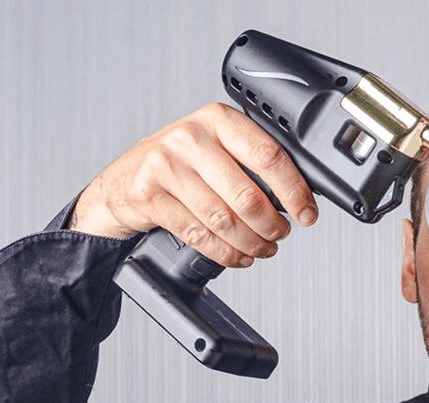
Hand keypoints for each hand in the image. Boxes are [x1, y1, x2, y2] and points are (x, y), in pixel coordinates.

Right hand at [69, 103, 318, 267]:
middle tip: (281, 234)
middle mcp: (190, 138)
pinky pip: (199, 235)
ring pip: (224, 220)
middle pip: (247, 195)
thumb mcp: (213, 148)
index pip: (267, 155)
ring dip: (251, 243)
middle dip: (272, 225)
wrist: (121, 182)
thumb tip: (296, 194)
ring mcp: (166, 167)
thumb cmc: (178, 165)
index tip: (306, 212)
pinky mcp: (149, 197)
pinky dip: (225, 253)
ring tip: (262, 248)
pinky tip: (237, 255)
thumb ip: (247, 161)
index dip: (294, 190)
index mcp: (216, 120)